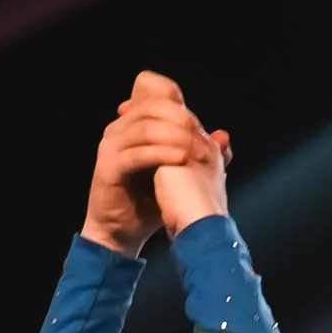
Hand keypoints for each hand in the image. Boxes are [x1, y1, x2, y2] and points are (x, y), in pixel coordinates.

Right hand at [79, 72, 230, 253]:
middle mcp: (118, 130)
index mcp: (133, 125)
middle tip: (203, 140)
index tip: (202, 130)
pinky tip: (180, 159)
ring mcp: (110, 147)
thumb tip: (223, 136)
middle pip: (152, 108)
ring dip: (175, 137)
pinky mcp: (108, 168)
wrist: (121, 234)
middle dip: (182, 121)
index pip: (156, 98)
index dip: (181, 108)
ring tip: (195, 151)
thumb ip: (197, 152)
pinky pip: (137, 154)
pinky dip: (161, 154)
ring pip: (145, 128)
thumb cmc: (147, 203)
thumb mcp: (177, 173)